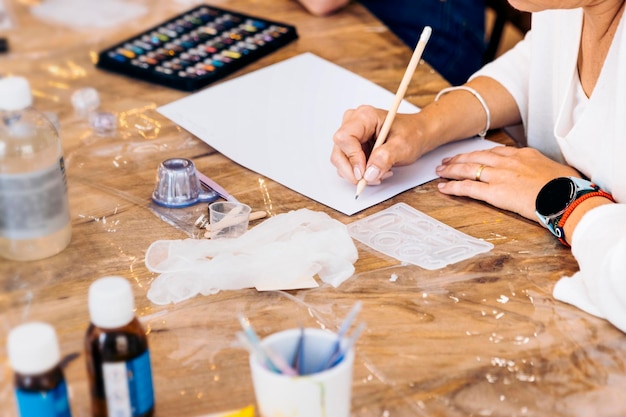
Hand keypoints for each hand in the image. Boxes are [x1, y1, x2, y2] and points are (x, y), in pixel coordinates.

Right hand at [330, 105, 425, 184]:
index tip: (364, 172)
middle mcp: (354, 123)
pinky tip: (375, 171)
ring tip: (378, 173)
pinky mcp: (353, 146)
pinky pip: (347, 164)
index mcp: (365, 116)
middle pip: (339, 151)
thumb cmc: (412, 133)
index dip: (352, 157)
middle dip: (353, 170)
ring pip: (341, 160)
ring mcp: (352, 135)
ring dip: (357, 174)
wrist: (418, 134)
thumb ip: (386, 158)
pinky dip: (359, 173)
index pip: (344, 137)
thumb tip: (369, 173)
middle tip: (369, 179)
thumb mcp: (404, 145)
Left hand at [435, 146, 580, 220]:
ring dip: (451, 170)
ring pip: (468, 169)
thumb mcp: (555, 170)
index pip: (495, 151)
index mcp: (523, 155)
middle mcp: (508, 162)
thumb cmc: (566, 187)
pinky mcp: (495, 192)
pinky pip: (468, 188)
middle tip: (446, 161)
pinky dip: (453, 187)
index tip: (470, 155)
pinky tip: (443, 188)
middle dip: (459, 158)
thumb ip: (540, 169)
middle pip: (477, 157)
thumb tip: (542, 174)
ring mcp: (500, 176)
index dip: (478, 154)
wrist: (567, 197)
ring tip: (440, 171)